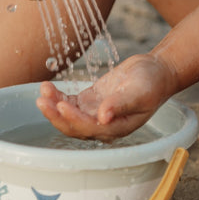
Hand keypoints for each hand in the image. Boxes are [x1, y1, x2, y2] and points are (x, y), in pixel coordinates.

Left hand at [36, 53, 178, 140]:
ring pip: (68, 116)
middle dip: (56, 116)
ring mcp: (95, 114)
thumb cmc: (153, 82)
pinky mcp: (90, 102)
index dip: (74, 119)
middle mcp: (103, 125)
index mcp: (116, 128)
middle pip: (74, 126)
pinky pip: (70, 103)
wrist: (156, 71)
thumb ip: (121, 104)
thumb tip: (103, 117)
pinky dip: (58, 97)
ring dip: (53, 106)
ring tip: (43, 91)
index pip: (89, 128)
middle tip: (42, 101)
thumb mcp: (140, 92)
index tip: (61, 105)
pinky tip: (47, 87)